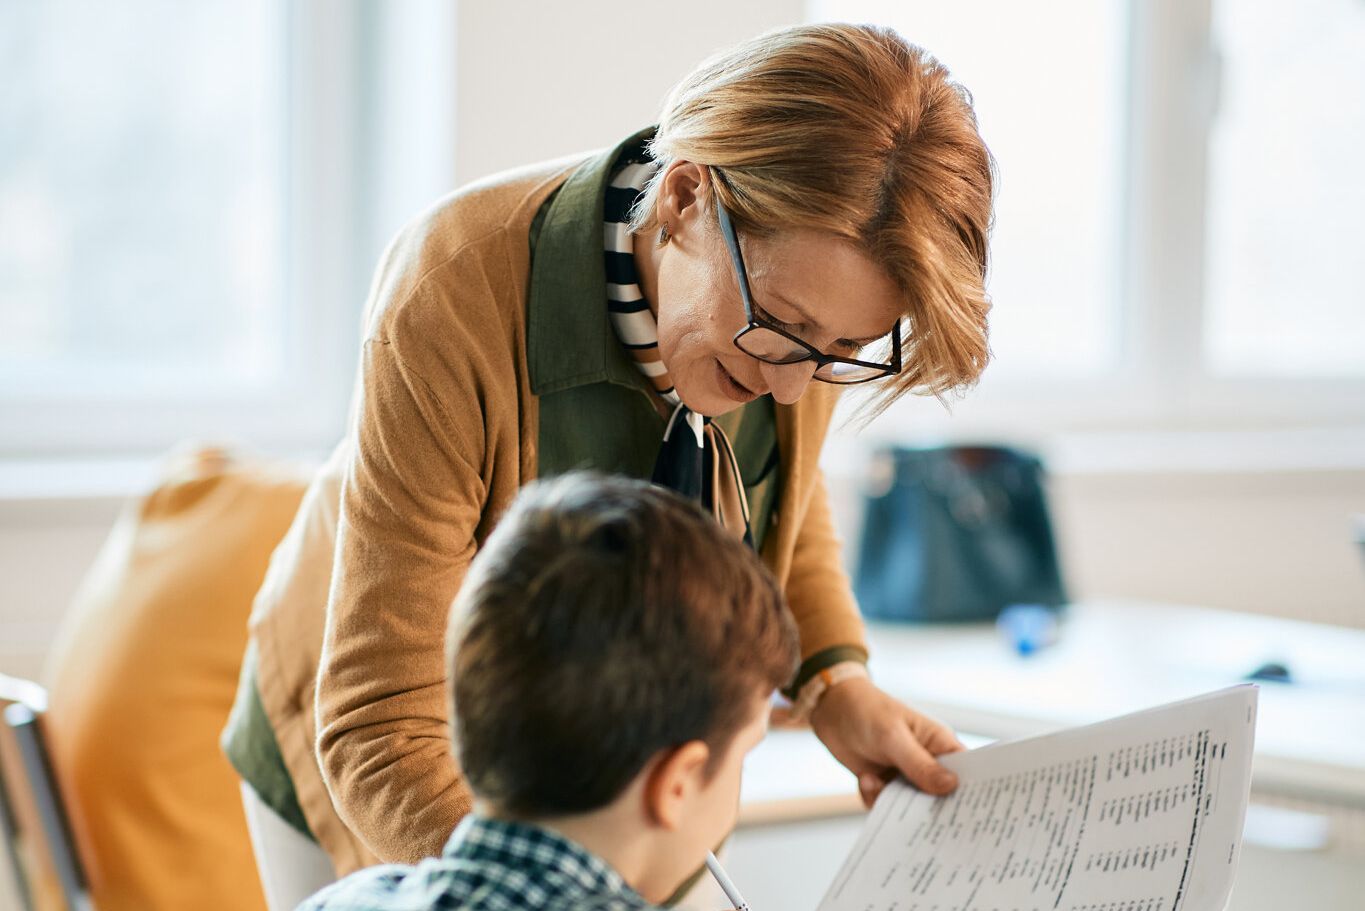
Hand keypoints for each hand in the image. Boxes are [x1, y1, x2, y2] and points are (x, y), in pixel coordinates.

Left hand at [809, 676, 964, 806]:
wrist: (831, 710)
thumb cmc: (867, 711)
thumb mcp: (893, 736)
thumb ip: (920, 764)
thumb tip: (951, 786)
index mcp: (940, 744)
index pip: (966, 773)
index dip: (972, 794)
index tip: (972, 818)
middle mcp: (927, 763)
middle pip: (941, 798)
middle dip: (929, 809)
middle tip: (918, 818)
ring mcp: (906, 776)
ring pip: (911, 807)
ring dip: (894, 803)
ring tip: (877, 785)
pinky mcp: (886, 785)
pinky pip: (887, 807)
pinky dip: (875, 798)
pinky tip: (865, 779)